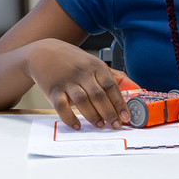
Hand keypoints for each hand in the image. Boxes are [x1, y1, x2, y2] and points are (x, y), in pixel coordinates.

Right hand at [24, 39, 138, 129]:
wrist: (44, 53)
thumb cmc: (73, 61)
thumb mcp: (94, 63)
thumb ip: (113, 76)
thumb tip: (135, 89)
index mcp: (96, 66)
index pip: (111, 86)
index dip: (120, 103)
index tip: (126, 116)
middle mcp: (83, 73)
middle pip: (99, 95)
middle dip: (109, 113)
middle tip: (115, 125)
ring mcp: (67, 81)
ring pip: (82, 101)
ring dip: (93, 115)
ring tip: (100, 125)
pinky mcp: (53, 90)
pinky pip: (62, 106)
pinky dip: (69, 118)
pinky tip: (77, 125)